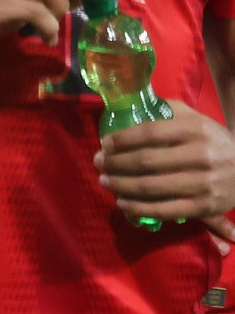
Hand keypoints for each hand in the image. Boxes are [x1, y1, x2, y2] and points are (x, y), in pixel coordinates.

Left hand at [97, 100, 234, 253]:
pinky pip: (165, 209)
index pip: (150, 133)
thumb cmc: (214, 142)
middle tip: (98, 163)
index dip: (122, 139)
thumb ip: (169, 110)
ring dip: (121, 185)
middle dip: (115, 163)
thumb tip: (133, 104)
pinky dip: (139, 208)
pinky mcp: (205, 207)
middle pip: (146, 161)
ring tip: (104, 181)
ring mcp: (204, 183)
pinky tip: (122, 202)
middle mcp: (201, 156)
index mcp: (196, 130)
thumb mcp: (197, 120)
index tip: (104, 144)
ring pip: (152, 186)